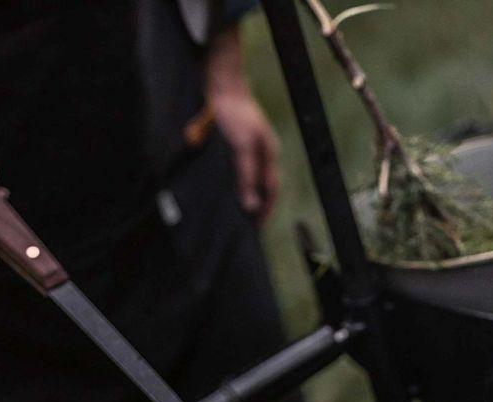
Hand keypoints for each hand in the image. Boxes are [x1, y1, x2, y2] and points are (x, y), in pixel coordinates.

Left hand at [205, 27, 279, 224]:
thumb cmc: (233, 113)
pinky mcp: (236, 139)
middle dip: (257, 205)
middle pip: (263, 185)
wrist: (220, 82)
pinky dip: (236, 181)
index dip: (265, 210)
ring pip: (251, 176)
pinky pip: (239, 167)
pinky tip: (225, 186)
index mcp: (269, 153)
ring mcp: (251, 144)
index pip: (272, 189)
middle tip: (247, 225)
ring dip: (246, 193)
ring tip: (236, 211)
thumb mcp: (241, 148)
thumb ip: (246, 177)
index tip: (256, 228)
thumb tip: (251, 206)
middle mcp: (263, 150)